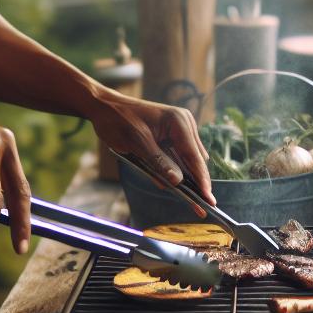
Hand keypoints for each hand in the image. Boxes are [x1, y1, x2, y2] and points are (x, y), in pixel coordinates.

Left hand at [88, 92, 214, 204]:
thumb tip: (178, 181)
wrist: (104, 107)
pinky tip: (172, 184)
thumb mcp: (137, 143)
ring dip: (184, 177)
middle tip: (201, 205)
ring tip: (191, 200)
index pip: (194, 156)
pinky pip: (176, 157)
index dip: (201, 179)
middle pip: (194, 159)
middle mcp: (183, 124)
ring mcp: (178, 130)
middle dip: (196, 181)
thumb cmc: (119, 120)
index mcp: (178, 121)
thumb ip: (158, 162)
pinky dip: (173, 170)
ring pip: (186, 160)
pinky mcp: (170, 136)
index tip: (209, 198)